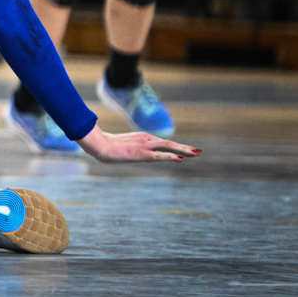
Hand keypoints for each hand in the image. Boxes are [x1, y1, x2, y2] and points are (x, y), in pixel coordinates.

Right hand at [77, 125, 199, 162]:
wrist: (99, 145)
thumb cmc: (104, 145)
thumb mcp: (118, 146)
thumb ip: (124, 147)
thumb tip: (118, 151)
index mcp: (141, 138)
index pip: (161, 143)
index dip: (173, 148)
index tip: (183, 152)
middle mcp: (146, 139)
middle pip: (168, 143)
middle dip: (184, 148)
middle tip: (198, 151)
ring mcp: (145, 146)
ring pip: (168, 147)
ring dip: (184, 150)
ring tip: (197, 153)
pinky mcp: (142, 154)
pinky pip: (160, 156)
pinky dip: (171, 156)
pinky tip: (181, 158)